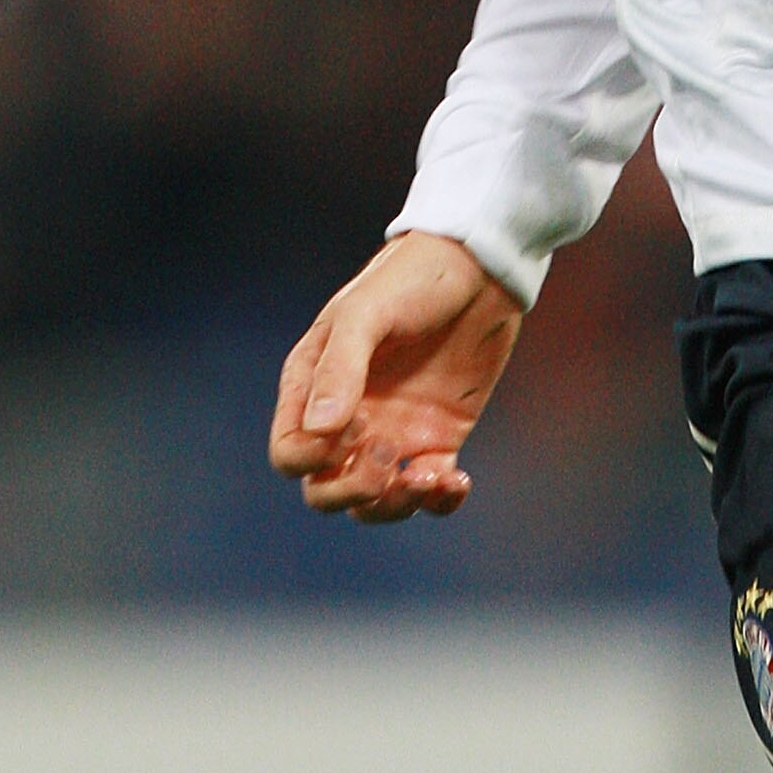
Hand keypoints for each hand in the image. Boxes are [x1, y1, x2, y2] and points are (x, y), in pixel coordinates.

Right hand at [268, 234, 522, 521]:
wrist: (482, 266)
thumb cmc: (413, 277)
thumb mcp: (368, 312)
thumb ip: (340, 367)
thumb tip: (319, 432)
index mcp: (315, 384)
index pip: (290, 453)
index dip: (314, 458)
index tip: (357, 424)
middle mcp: (349, 417)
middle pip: (324, 490)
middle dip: (351, 490)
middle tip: (389, 453)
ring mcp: (393, 431)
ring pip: (373, 503)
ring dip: (394, 506)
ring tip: (429, 477)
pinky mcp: (438, 438)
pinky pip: (427, 491)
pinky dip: (439, 501)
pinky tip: (456, 481)